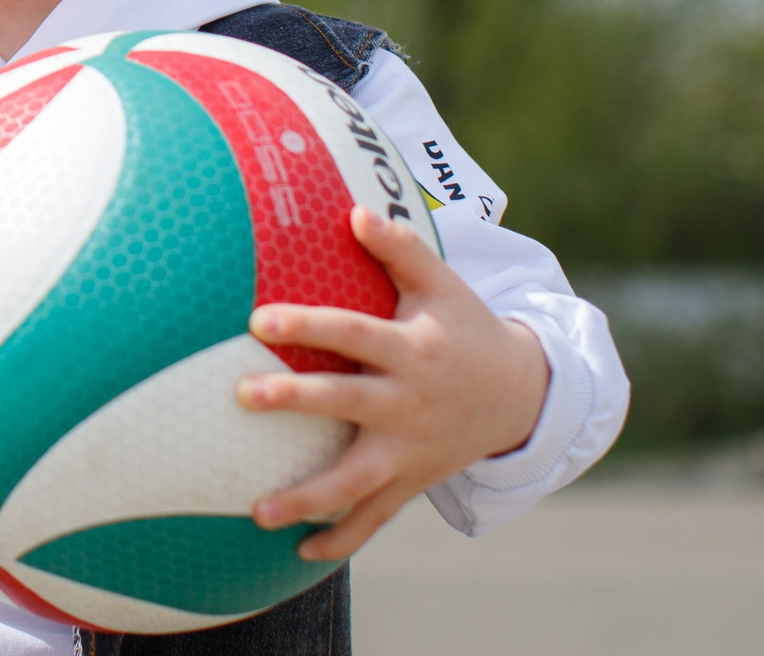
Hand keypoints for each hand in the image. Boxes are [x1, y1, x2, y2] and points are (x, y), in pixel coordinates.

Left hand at [237, 207, 549, 560]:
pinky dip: (342, 539)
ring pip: (356, 480)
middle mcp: (408, 403)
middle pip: (346, 404)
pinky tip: (300, 554)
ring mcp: (410, 449)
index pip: (353, 335)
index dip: (308, 326)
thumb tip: (355, 209)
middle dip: (296, 403)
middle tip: (242, 396)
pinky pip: (376, 518)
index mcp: (410, 350)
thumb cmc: (465, 327)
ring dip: (308, 498)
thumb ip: (399, 248)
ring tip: (257, 511)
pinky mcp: (412, 481)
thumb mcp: (442, 284)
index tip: (258, 320)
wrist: (521, 394)